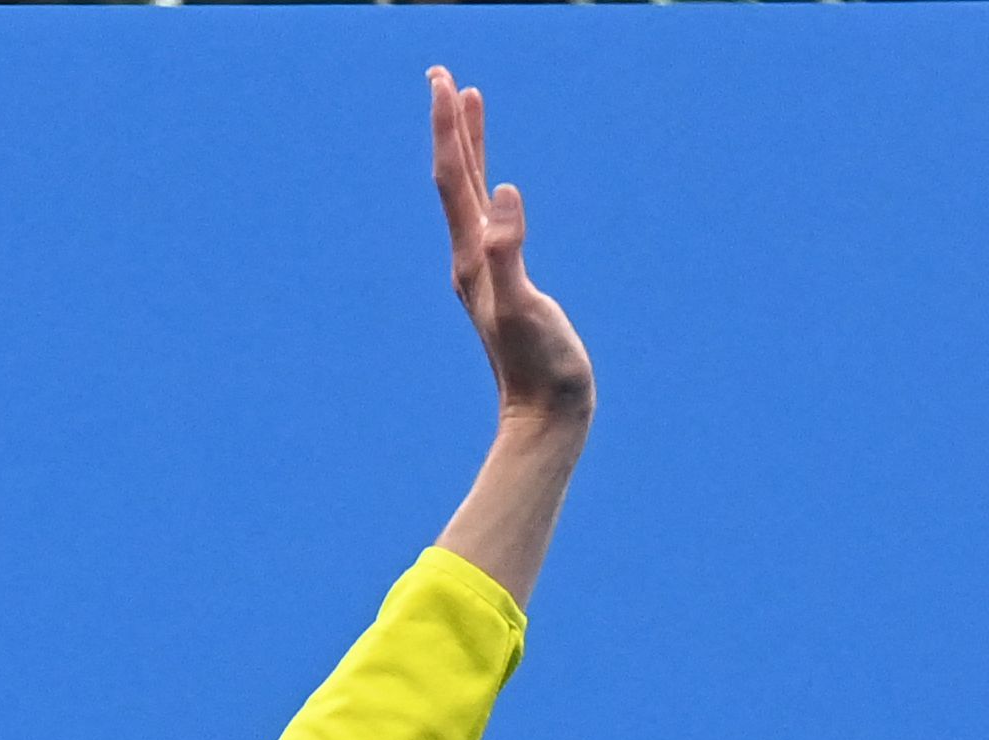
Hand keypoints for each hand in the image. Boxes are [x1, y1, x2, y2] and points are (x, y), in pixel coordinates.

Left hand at [432, 68, 592, 431]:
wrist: (545, 414)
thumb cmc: (540, 366)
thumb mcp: (525, 306)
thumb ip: (509, 252)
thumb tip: (503, 192)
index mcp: (472, 256)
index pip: (453, 178)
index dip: (449, 128)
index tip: (444, 82)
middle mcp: (470, 258)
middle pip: (455, 177)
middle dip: (450, 125)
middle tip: (444, 76)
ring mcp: (485, 269)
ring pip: (471, 194)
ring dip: (469, 147)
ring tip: (470, 105)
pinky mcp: (504, 280)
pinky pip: (490, 218)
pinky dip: (489, 184)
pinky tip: (495, 179)